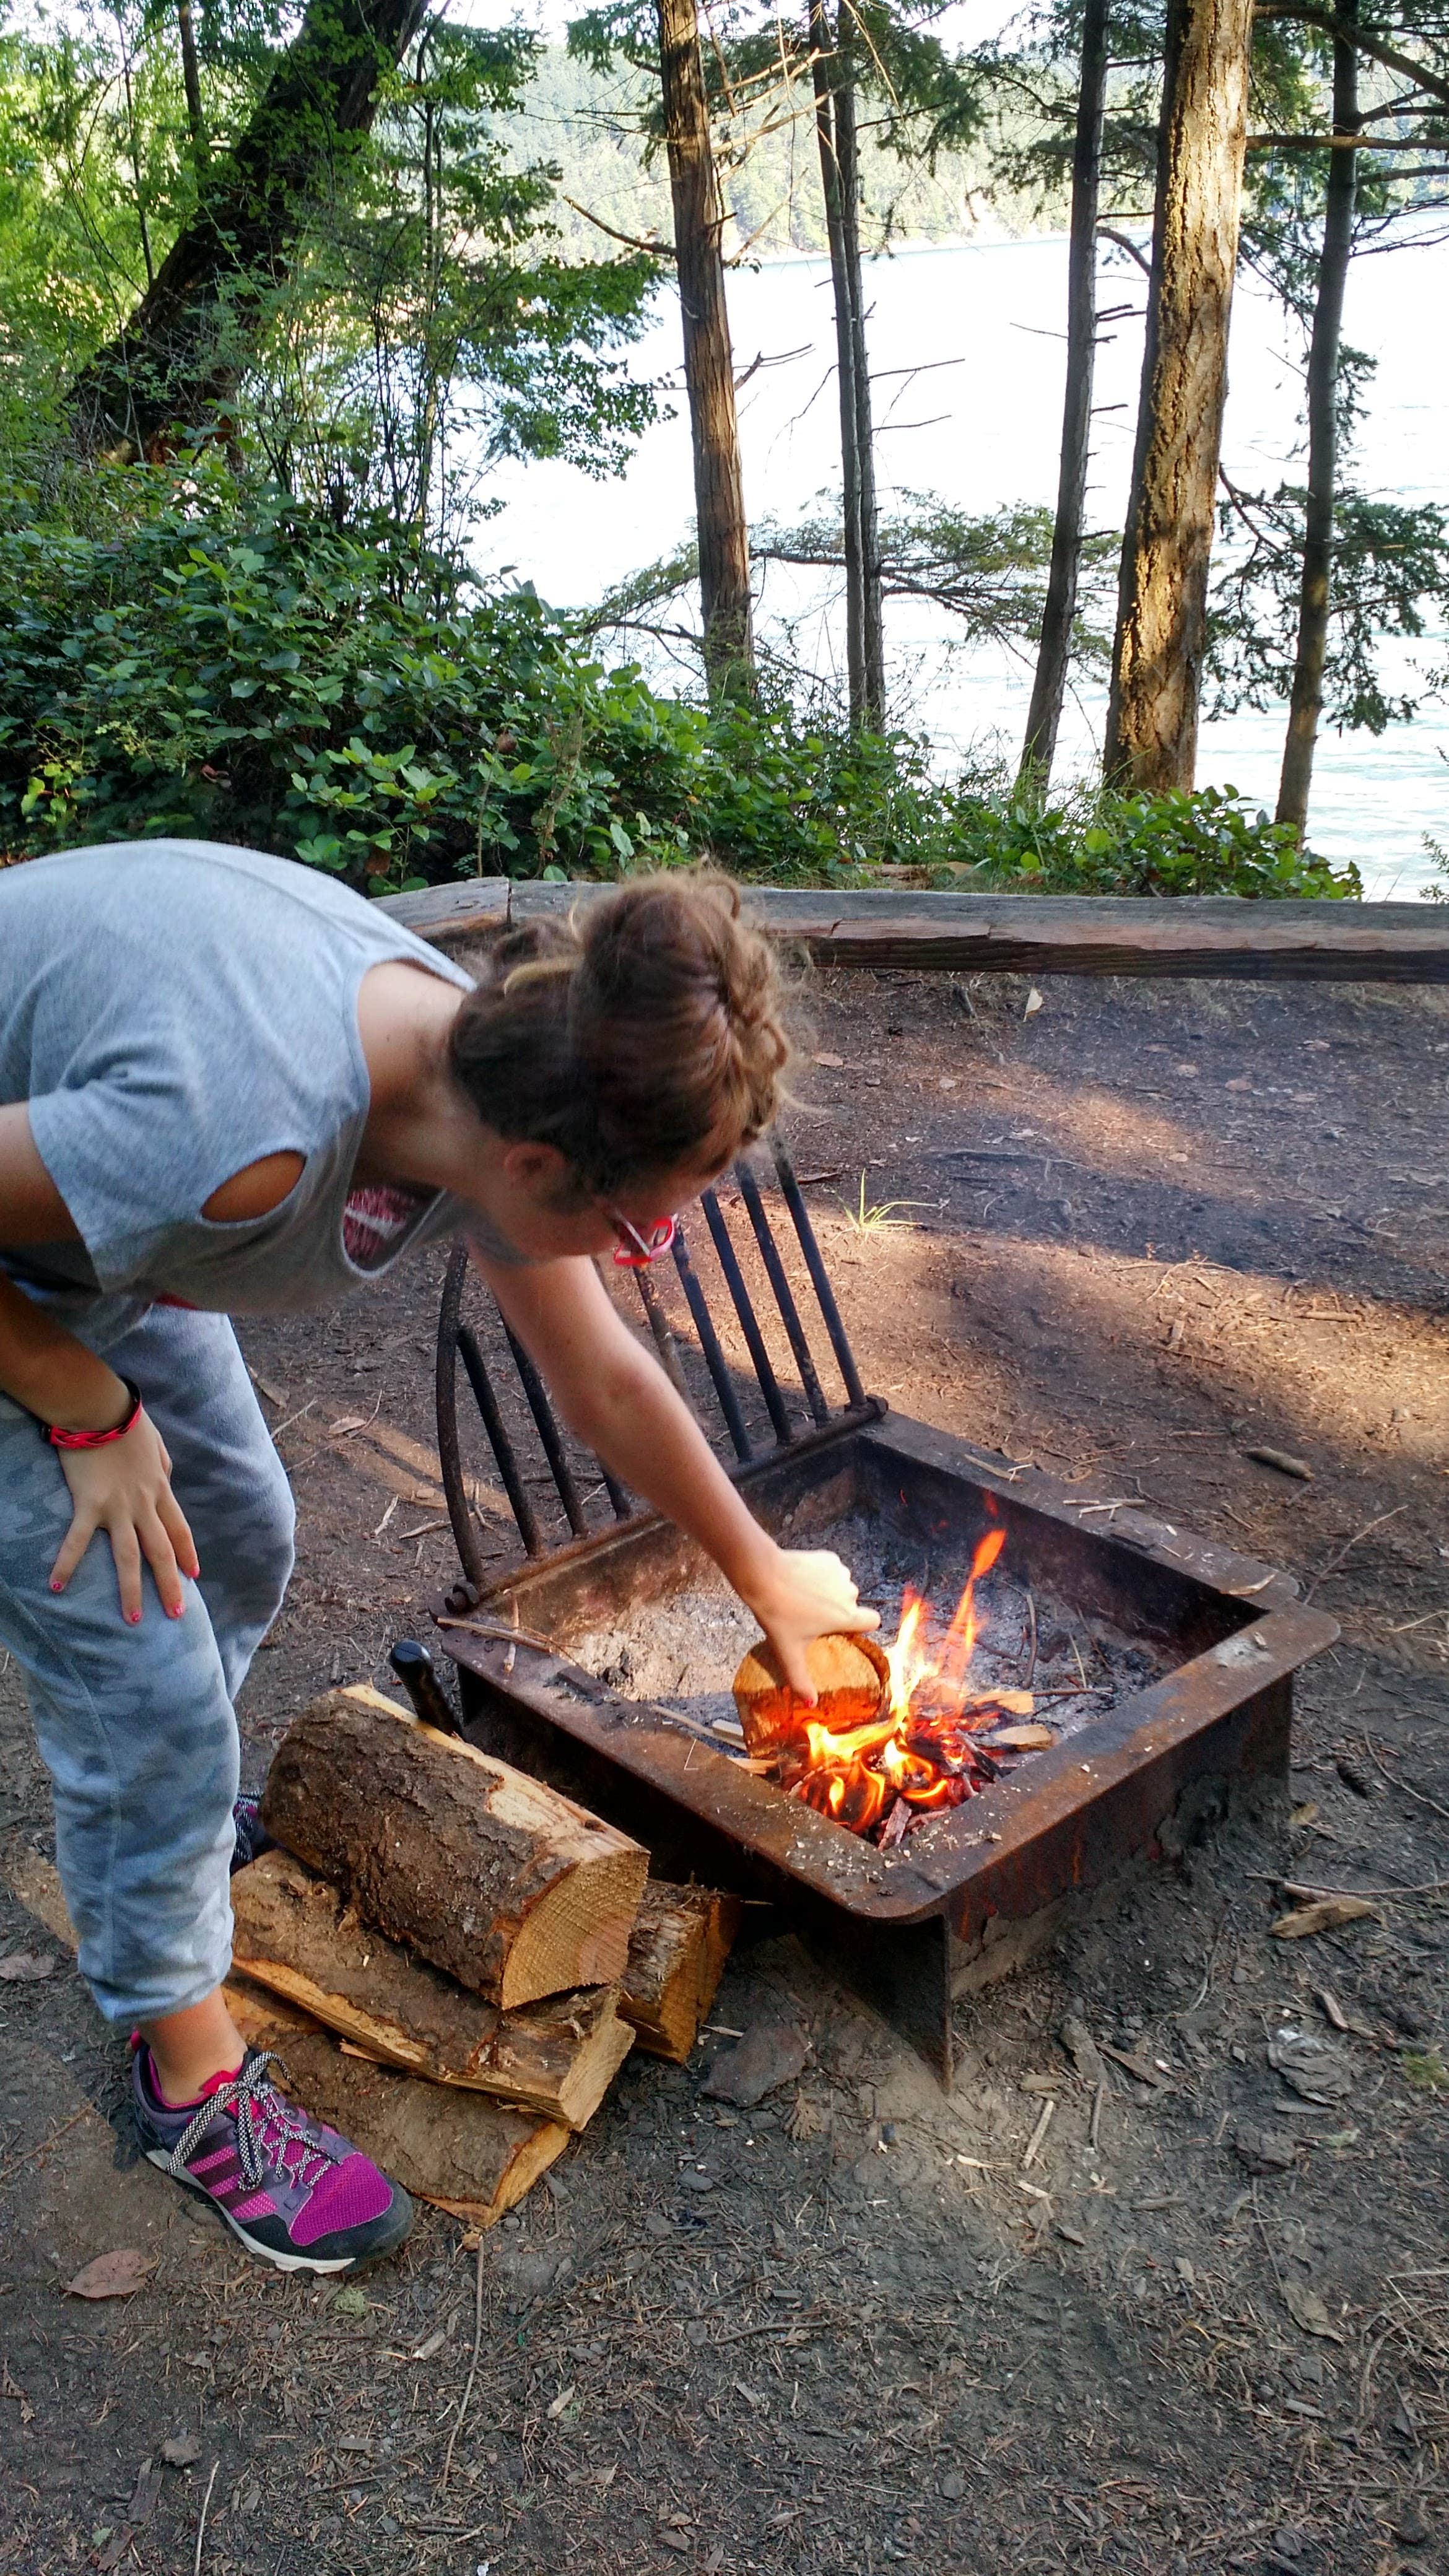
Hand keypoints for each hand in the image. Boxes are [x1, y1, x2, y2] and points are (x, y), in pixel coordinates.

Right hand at [49, 1409, 199, 1623]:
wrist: (101, 1409)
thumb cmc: (127, 1422)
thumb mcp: (156, 1446)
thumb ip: (162, 1466)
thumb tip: (165, 1477)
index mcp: (160, 1489)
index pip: (179, 1529)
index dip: (187, 1553)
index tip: (194, 1575)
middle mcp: (143, 1505)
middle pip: (161, 1552)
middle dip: (170, 1585)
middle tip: (177, 1614)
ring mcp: (117, 1508)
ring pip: (128, 1557)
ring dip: (132, 1590)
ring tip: (133, 1619)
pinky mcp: (89, 1505)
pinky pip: (77, 1541)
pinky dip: (67, 1565)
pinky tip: (57, 1587)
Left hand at [737, 1543, 879, 1700]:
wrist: (763, 1575)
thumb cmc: (778, 1615)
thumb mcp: (788, 1652)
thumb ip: (800, 1680)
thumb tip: (810, 1704)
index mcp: (846, 1616)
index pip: (873, 1621)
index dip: (861, 1626)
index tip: (841, 1629)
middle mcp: (849, 1593)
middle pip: (851, 1604)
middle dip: (836, 1609)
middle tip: (809, 1616)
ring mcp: (840, 1573)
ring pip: (841, 1586)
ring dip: (828, 1591)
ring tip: (803, 1597)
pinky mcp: (828, 1558)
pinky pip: (831, 1570)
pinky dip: (821, 1574)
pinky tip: (802, 1580)